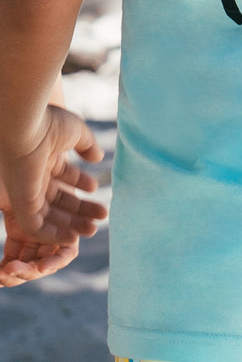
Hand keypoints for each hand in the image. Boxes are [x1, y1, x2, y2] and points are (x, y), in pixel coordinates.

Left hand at [0, 106, 106, 284]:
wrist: (24, 124)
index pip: (64, 177)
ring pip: (49, 216)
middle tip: (101, 217)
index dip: (80, 183)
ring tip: (92, 230)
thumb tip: (98, 158)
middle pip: (59, 199)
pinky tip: (71, 238)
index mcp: (45, 158)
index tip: (96, 188)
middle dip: (80, 210)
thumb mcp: (75, 133)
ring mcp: (27, 190)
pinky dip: (51, 234)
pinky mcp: (20, 203)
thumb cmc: (48, 123)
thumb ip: (88, 145)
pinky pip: (34, 226)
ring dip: (70, 225)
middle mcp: (34, 176)